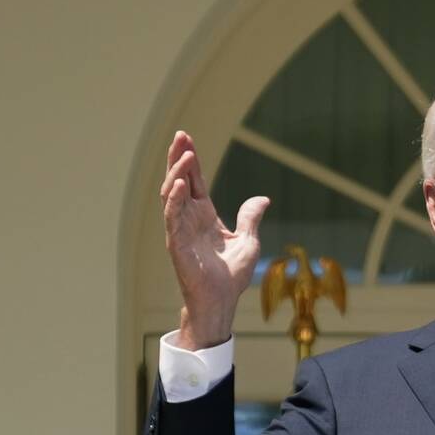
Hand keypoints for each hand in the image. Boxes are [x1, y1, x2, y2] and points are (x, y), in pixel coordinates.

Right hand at [160, 131, 269, 349]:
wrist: (223, 299)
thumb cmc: (232, 274)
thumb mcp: (248, 240)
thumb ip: (250, 218)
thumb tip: (262, 199)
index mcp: (204, 215)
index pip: (195, 181)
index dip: (191, 160)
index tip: (187, 138)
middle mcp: (189, 218)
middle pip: (180, 180)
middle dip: (179, 158)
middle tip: (180, 135)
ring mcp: (180, 229)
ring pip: (172, 194)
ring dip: (176, 173)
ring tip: (184, 153)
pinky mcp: (176, 243)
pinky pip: (172, 217)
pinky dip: (174, 200)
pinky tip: (178, 184)